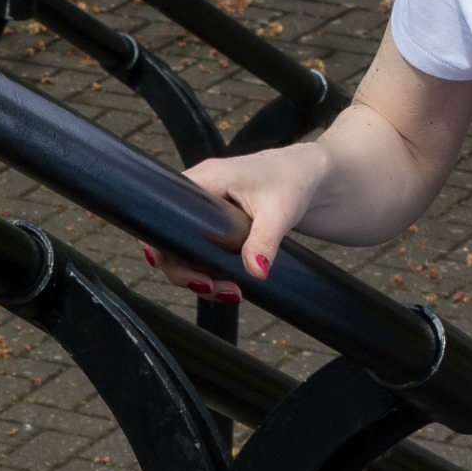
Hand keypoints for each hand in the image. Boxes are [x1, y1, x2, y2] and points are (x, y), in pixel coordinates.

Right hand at [145, 141, 329, 301]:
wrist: (312, 177)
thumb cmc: (294, 179)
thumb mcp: (280, 210)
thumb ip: (265, 240)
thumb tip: (256, 273)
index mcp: (203, 180)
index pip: (163, 212)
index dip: (159, 242)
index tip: (171, 267)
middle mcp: (198, 195)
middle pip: (170, 239)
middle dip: (186, 271)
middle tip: (213, 288)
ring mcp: (205, 213)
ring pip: (185, 252)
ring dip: (200, 277)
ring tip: (232, 293)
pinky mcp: (216, 228)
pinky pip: (201, 253)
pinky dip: (212, 272)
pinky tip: (232, 286)